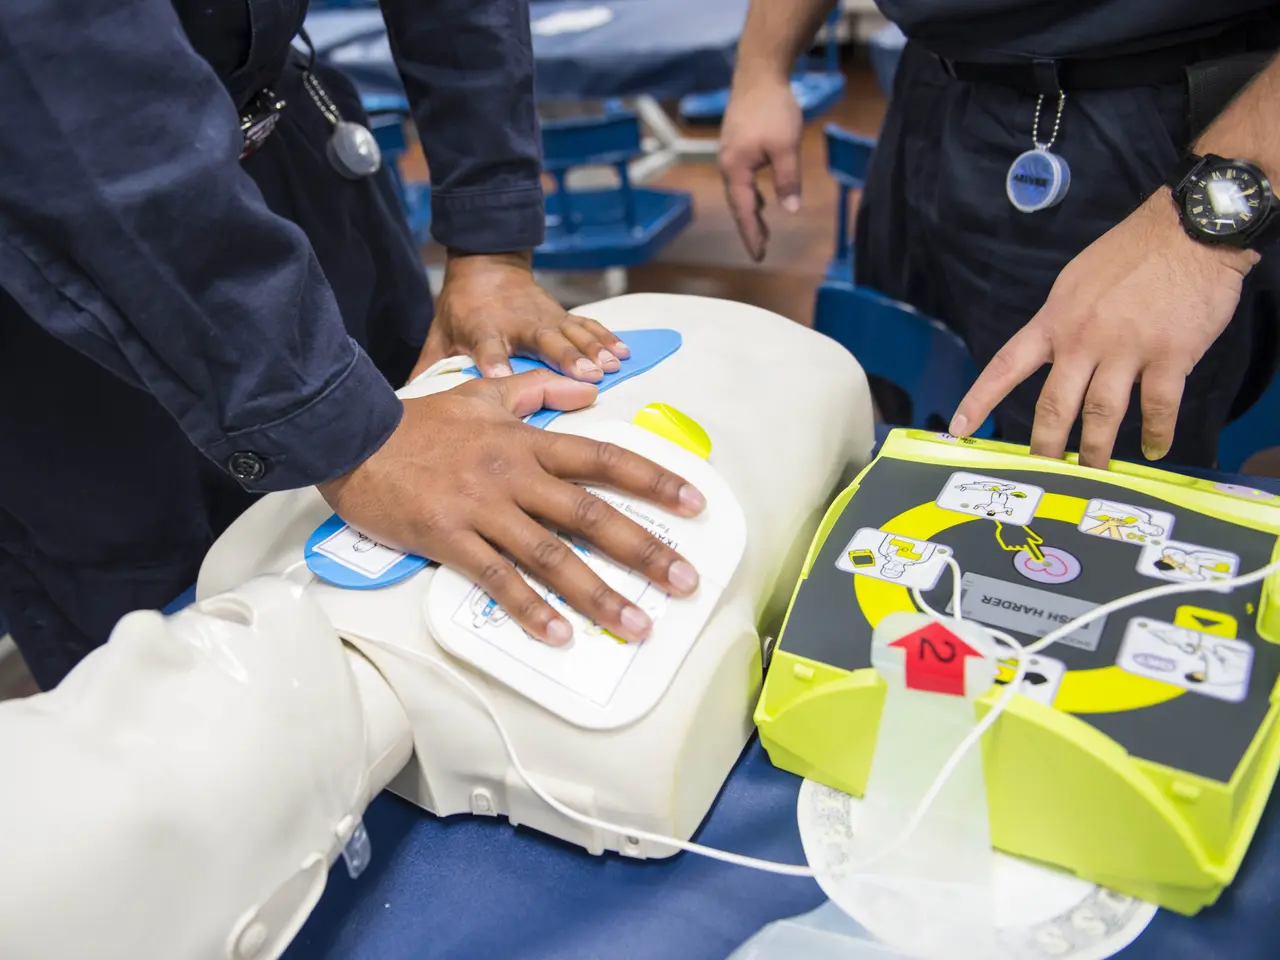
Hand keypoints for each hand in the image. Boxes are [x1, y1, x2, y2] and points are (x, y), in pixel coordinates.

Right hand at [318, 370, 704, 645]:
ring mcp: (483, 509)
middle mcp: (515, 476)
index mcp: (528, 442)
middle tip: (685, 581)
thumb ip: (539, 392)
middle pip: (591, 514)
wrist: (353, 436)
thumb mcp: (484, 393)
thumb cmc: (421, 421)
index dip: (654, 480)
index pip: (604, 459)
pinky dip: (528, 608)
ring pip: (551, 555)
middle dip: (645, 549)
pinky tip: (558, 635)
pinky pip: (496, 579)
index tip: (695, 504)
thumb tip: (589, 390)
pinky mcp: (448, 539)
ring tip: (636, 624)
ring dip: (598, 593)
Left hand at [409, 251, 631, 383]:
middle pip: (543, 341)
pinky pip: (588, 327)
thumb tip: (406, 400)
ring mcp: (545, 319)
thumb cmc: (462, 308)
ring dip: (593, 350)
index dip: (494, 361)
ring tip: (612, 366)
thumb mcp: (440, 333)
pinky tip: (625, 352)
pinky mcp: (562, 316)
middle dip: (564, 357)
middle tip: (583, 376)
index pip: (488, 347)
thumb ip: (429, 366)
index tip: (503, 377)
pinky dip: (606, 338)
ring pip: (572, 334)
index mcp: (483, 329)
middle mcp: (518, 324)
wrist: (487, 263)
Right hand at [719, 72, 803, 260]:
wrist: (759, 73)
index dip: (752, 234)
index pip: (743, 211)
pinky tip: (761, 199)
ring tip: (763, 231)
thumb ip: (787, 181)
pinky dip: (750, 195)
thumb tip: (791, 211)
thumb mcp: (786, 147)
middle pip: (738, 204)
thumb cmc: (773, 109)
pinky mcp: (736, 145)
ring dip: (750, 212)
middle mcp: (727, 165)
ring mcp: (730, 154)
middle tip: (761, 250)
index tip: (759, 256)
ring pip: (739, 192)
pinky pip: (741, 179)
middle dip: (750, 228)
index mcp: (736, 169)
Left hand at [950, 190, 1257, 467]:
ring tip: (1094, 473)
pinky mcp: (1170, 355)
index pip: (1006, 366)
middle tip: (1042, 473)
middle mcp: (1083, 339)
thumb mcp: (1077, 281)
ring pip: (1102, 414)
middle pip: (1054, 406)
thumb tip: (1055, 353)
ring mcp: (1126, 349)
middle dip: (1045, 446)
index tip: (960, 427)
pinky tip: (1155, 449)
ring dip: (1097, 450)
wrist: (1191, 229)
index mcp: (1055, 320)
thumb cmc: (1133, 252)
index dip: (980, 399)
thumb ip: (1063, 321)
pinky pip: (1158, 407)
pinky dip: (1157, 433)